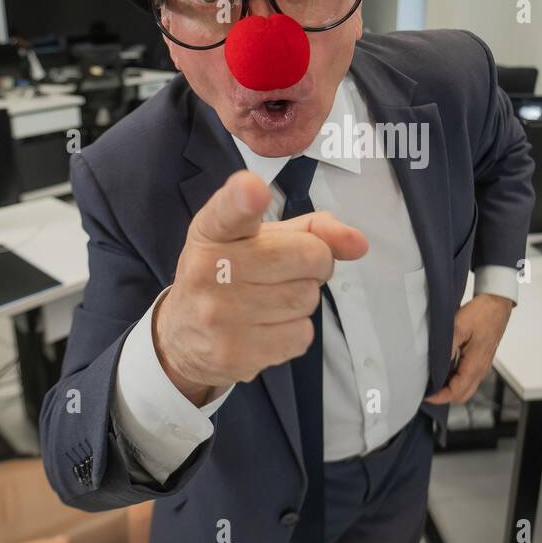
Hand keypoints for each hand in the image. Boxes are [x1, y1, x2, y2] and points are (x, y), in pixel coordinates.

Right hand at [155, 169, 367, 403]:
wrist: (183, 336)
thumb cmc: (229, 274)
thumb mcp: (259, 239)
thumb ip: (312, 230)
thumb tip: (358, 244)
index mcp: (212, 231)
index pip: (229, 211)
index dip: (244, 198)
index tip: (253, 189)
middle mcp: (208, 269)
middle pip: (306, 256)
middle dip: (314, 261)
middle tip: (291, 269)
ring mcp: (219, 314)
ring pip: (307, 298)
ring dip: (304, 297)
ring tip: (273, 297)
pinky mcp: (234, 352)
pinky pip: (301, 335)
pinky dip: (295, 330)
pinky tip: (268, 326)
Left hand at [424, 293, 512, 405]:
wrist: (498, 303)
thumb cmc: (482, 313)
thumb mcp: (459, 326)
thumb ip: (447, 346)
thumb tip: (435, 364)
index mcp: (476, 364)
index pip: (457, 392)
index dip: (440, 397)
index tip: (426, 395)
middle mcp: (481, 369)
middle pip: (462, 395)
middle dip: (444, 397)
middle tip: (427, 390)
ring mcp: (483, 365)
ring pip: (466, 387)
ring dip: (450, 388)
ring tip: (433, 380)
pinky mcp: (482, 359)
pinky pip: (469, 377)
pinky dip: (456, 380)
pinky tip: (444, 369)